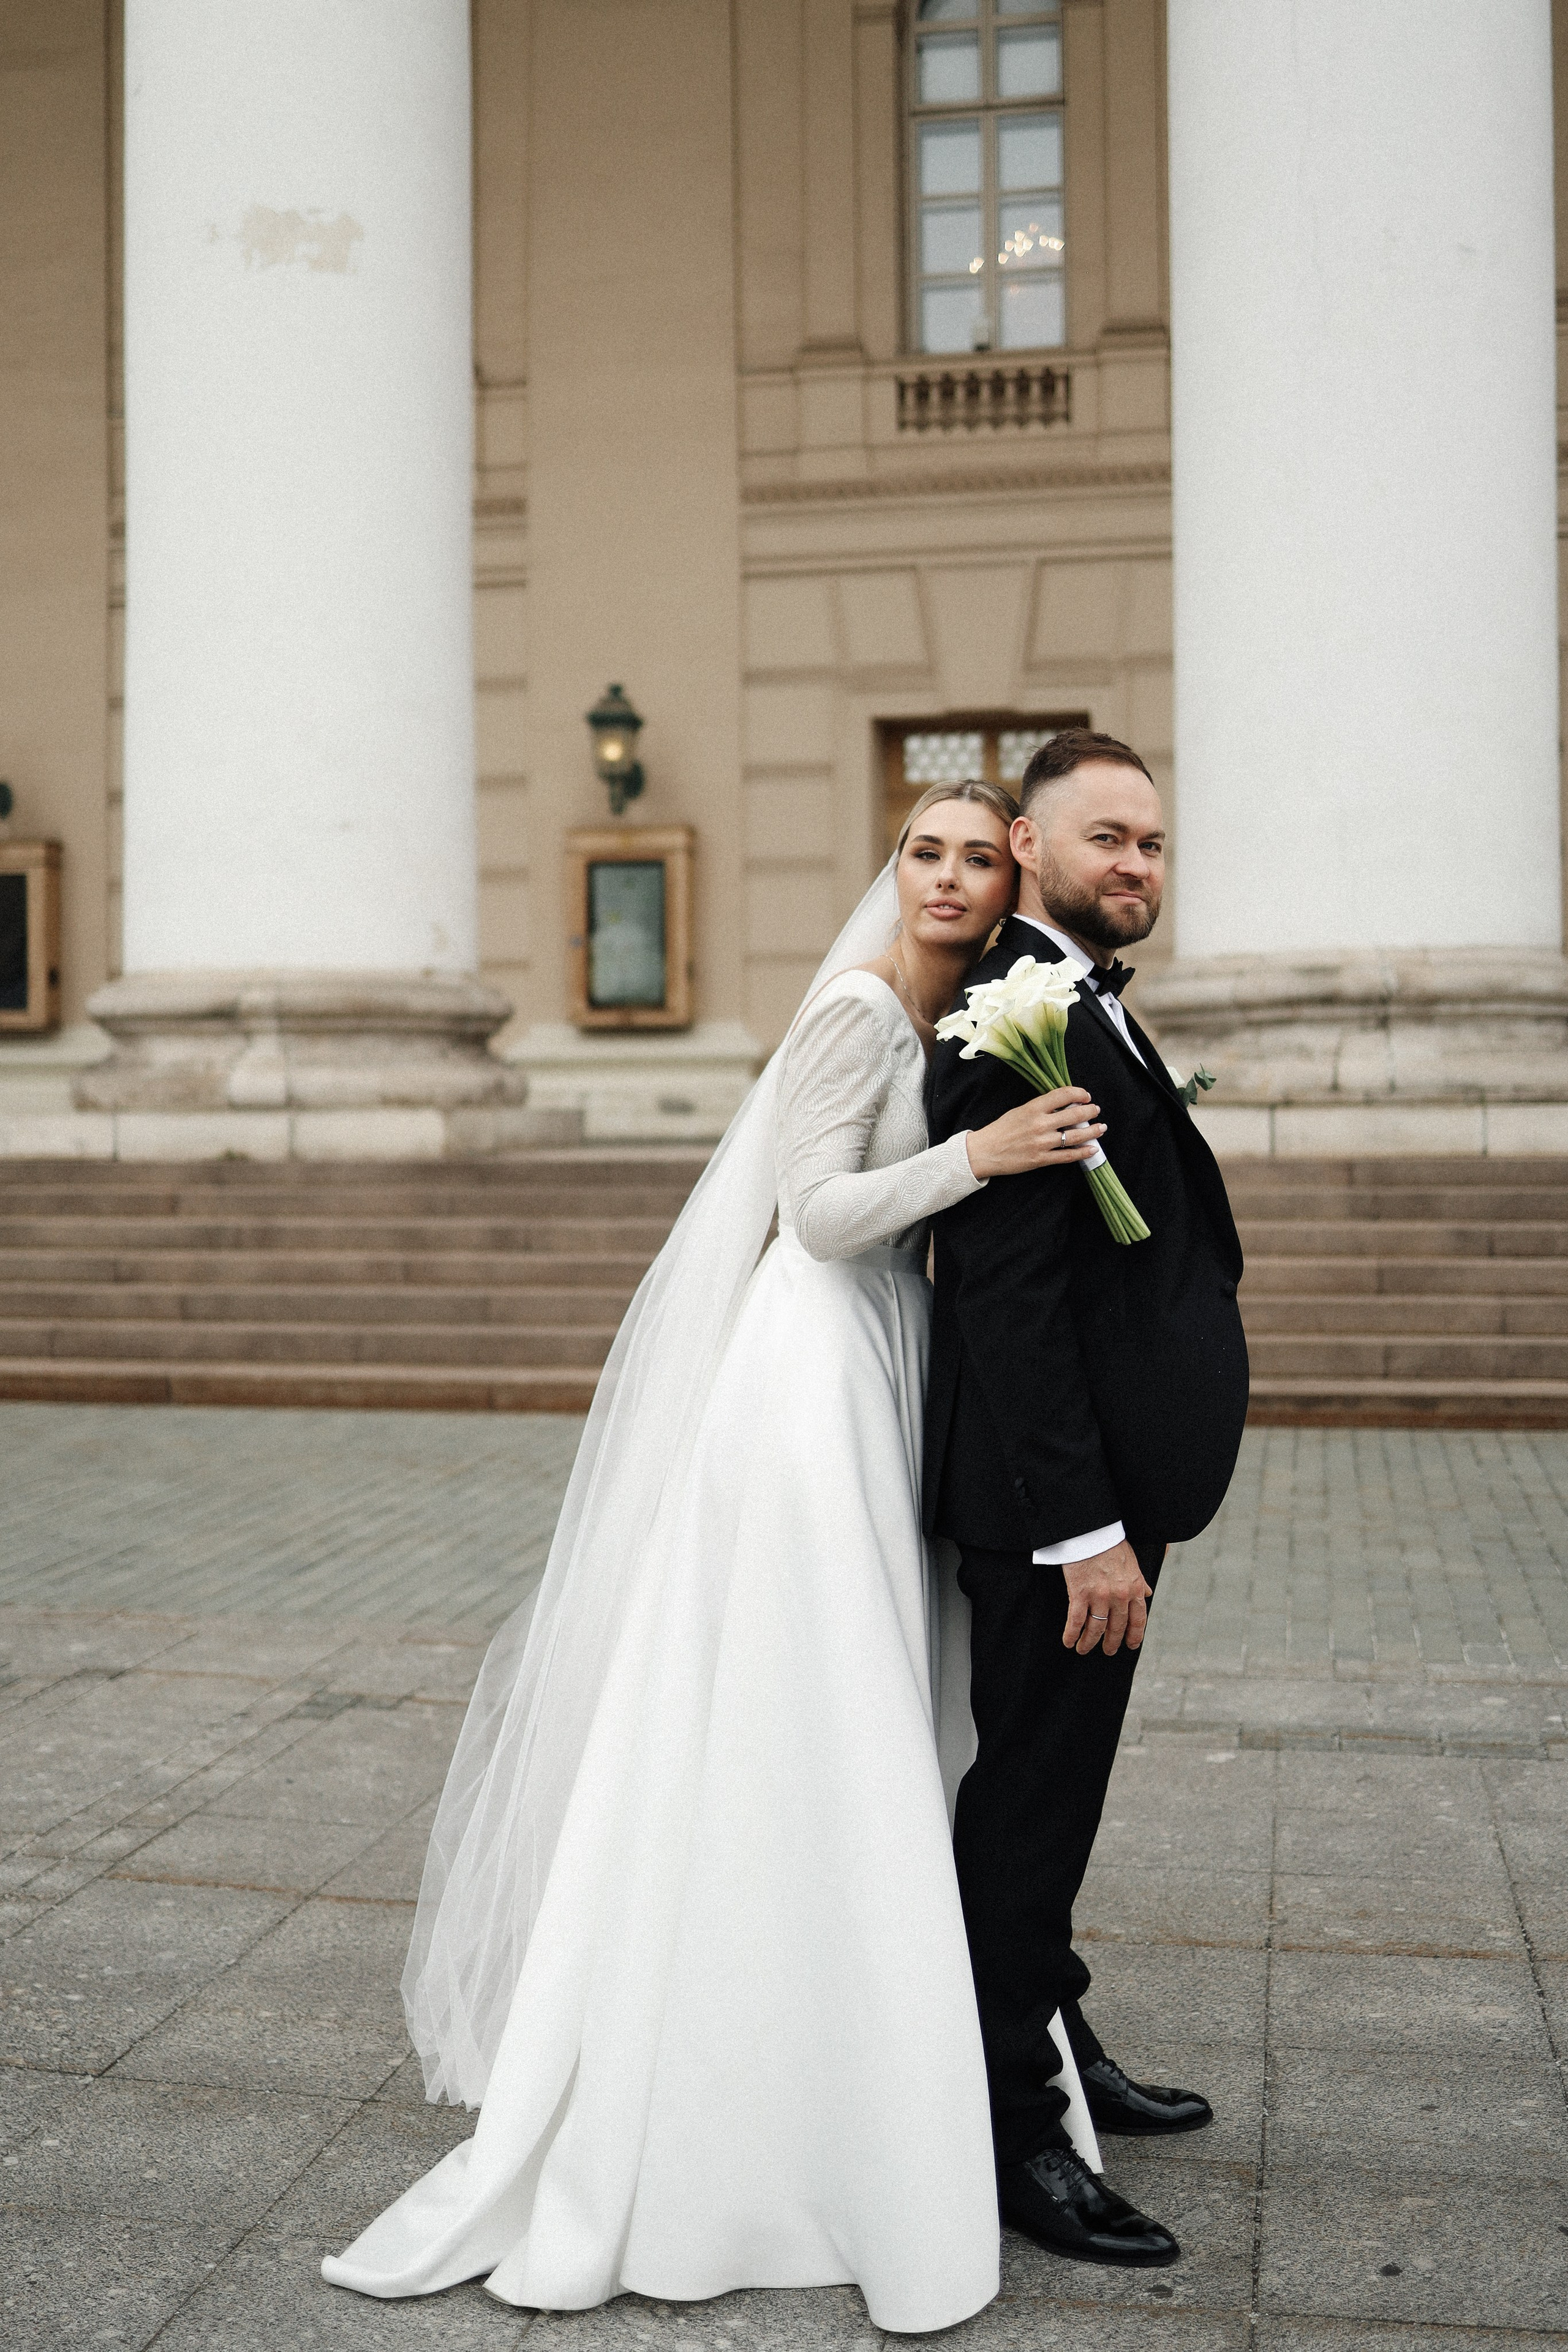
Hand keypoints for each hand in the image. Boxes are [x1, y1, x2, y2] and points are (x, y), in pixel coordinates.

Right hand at [965, 1088, 1103, 1179]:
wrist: (984, 1151)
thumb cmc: (1000, 1130)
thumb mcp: (1019, 1111)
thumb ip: (1040, 1108)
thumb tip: (1063, 1105)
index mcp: (1033, 1108)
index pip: (1063, 1095)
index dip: (1079, 1093)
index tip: (1086, 1096)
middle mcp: (1040, 1124)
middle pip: (1074, 1114)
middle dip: (1090, 1111)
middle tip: (1096, 1110)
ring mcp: (1042, 1143)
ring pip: (1075, 1136)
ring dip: (1092, 1131)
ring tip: (1101, 1128)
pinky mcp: (1041, 1159)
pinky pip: (1067, 1156)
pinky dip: (1083, 1152)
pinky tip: (1092, 1149)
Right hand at [1061, 1540, 1151, 1656]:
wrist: (1092, 1530)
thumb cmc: (1111, 1542)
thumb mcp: (1132, 1561)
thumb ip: (1139, 1580)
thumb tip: (1148, 1593)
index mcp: (1135, 1588)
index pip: (1138, 1620)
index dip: (1134, 1636)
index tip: (1130, 1645)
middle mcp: (1120, 1596)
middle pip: (1116, 1628)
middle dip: (1112, 1643)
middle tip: (1108, 1651)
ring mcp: (1099, 1596)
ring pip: (1096, 1629)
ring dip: (1089, 1643)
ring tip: (1084, 1649)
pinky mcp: (1079, 1594)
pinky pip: (1076, 1621)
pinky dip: (1071, 1634)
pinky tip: (1068, 1642)